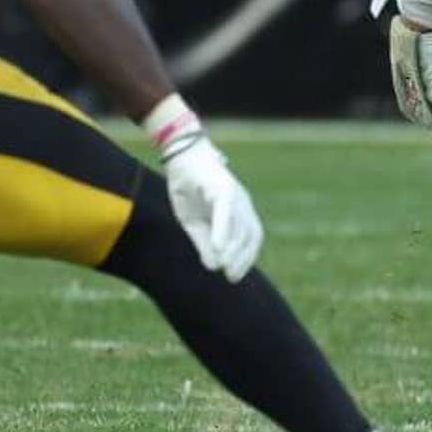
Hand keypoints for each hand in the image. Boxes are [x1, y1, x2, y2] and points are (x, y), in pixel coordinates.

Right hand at [148, 96, 261, 281]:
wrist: (180, 155)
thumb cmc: (189, 188)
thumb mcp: (193, 222)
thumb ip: (204, 242)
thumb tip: (214, 267)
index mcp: (238, 211)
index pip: (251, 238)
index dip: (246, 259)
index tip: (234, 276)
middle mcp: (240, 202)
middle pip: (249, 234)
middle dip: (242, 258)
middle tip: (231, 277)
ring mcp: (233, 193)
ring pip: (239, 224)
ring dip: (233, 248)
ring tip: (225, 266)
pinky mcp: (220, 186)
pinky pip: (225, 210)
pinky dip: (223, 230)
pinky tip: (217, 246)